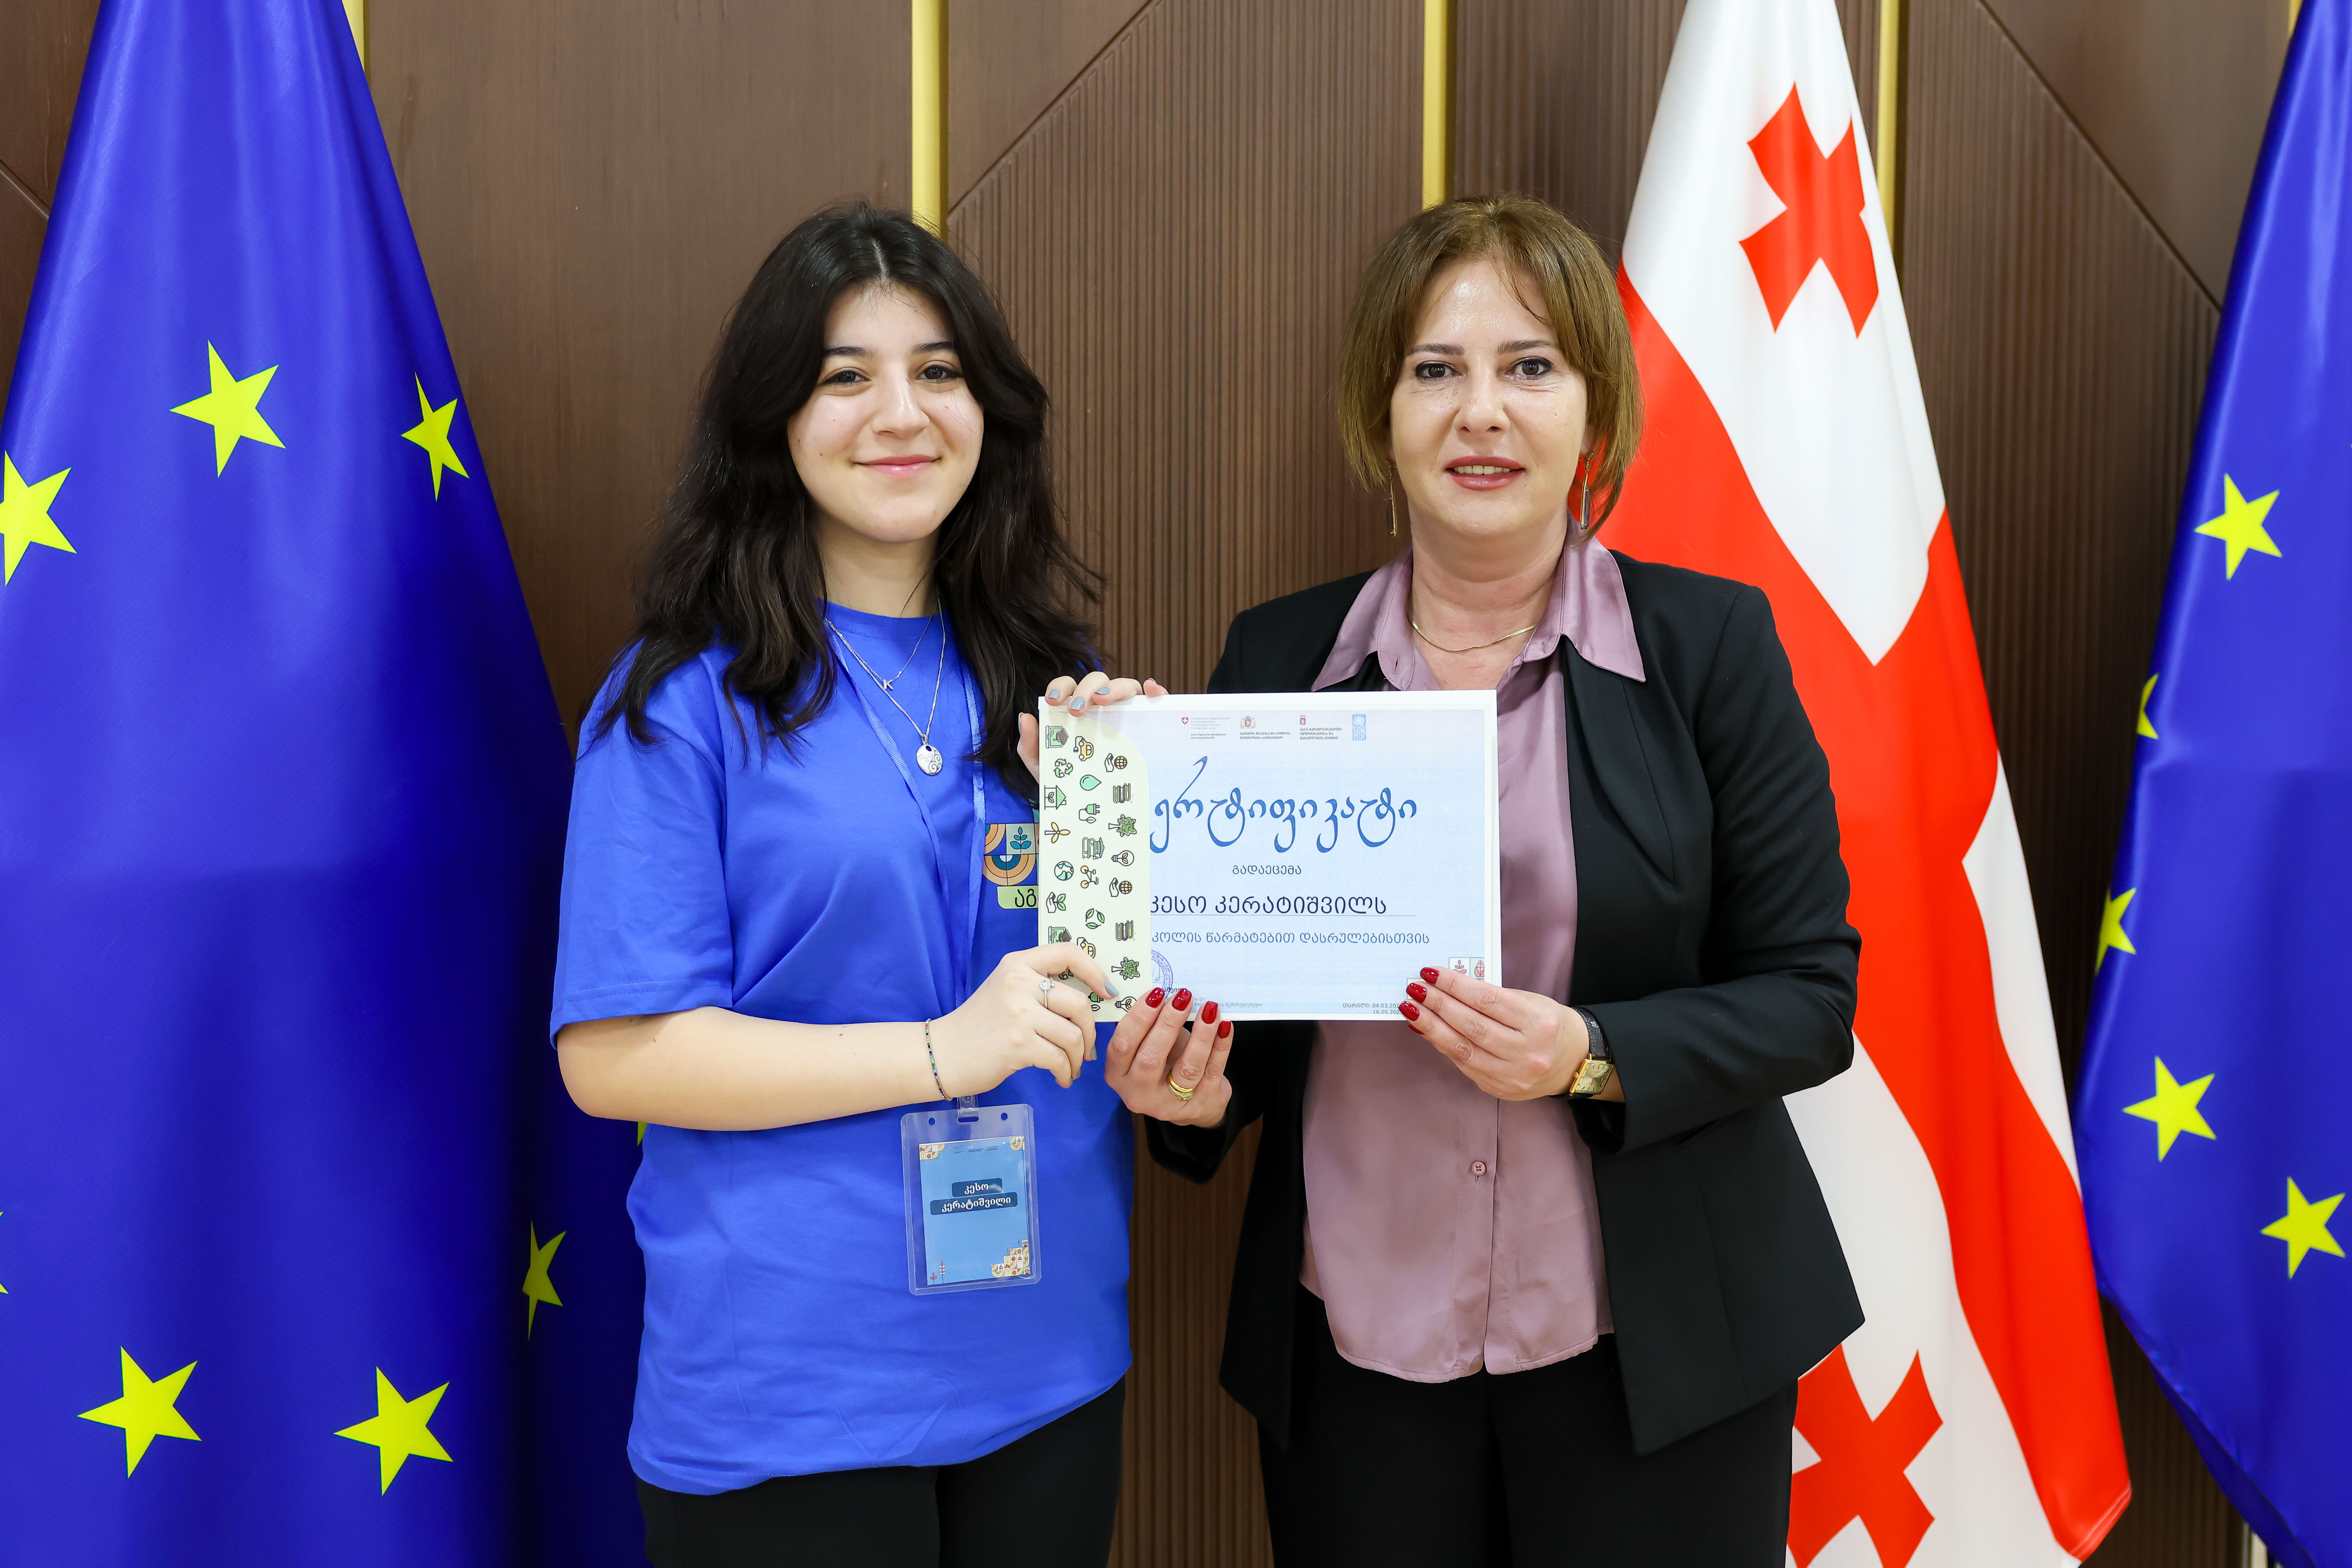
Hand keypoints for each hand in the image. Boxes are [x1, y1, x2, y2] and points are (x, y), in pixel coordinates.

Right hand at [934, 943, 1118, 1093]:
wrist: (944, 1053)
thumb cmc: (980, 1024)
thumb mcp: (1006, 989)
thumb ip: (1039, 985)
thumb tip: (1089, 996)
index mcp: (1018, 963)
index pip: (1068, 953)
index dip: (1095, 971)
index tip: (1106, 993)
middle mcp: (1019, 983)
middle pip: (1079, 1003)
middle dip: (1090, 1031)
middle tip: (1086, 1048)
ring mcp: (1018, 1014)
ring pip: (1073, 1036)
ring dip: (1079, 1057)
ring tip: (1072, 1066)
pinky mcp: (1018, 1044)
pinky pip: (1060, 1059)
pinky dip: (1066, 1072)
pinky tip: (1061, 1077)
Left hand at [1019, 671, 1169, 778]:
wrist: (1089, 806)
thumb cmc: (1067, 779)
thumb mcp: (1043, 766)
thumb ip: (1030, 744)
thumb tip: (1026, 717)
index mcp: (1075, 708)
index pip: (1069, 686)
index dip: (1061, 686)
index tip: (1053, 701)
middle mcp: (1101, 705)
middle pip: (1097, 681)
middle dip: (1086, 689)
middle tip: (1077, 710)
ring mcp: (1125, 712)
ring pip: (1126, 686)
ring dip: (1116, 687)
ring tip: (1104, 701)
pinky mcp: (1146, 722)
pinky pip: (1154, 702)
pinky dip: (1154, 690)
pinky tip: (1151, 691)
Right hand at [1103, 988, 1233, 1125]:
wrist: (1193, 1102)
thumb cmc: (1166, 1065)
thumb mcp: (1149, 1047)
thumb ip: (1149, 1026)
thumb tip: (1162, 993)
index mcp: (1118, 1075)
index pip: (1122, 1045)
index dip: (1138, 1018)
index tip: (1156, 993)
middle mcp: (1140, 1093)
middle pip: (1150, 1058)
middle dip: (1167, 1024)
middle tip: (1181, 997)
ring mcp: (1171, 1103)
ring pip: (1187, 1067)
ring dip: (1200, 1034)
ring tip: (1209, 1008)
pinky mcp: (1201, 1103)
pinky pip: (1213, 1070)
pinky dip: (1220, 1046)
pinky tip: (1224, 1026)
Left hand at [1400, 966, 1614, 1101]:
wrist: (1571, 1062)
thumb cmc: (1545, 1024)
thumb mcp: (1529, 1002)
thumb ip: (1493, 998)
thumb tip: (1447, 989)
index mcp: (1537, 1022)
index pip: (1487, 1000)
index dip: (1455, 985)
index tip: (1431, 972)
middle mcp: (1527, 1052)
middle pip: (1472, 1025)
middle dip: (1438, 1005)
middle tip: (1414, 989)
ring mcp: (1512, 1075)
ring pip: (1463, 1049)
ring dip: (1432, 1028)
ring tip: (1411, 1009)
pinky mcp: (1499, 1088)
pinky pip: (1464, 1064)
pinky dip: (1442, 1045)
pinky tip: (1426, 1031)